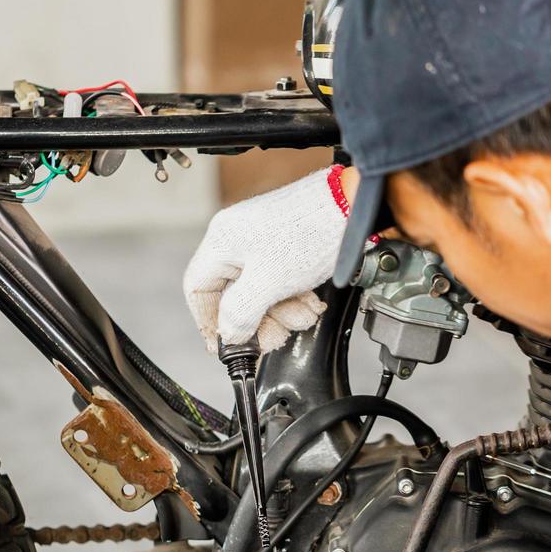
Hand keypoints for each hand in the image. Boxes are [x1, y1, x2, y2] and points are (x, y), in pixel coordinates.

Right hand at [183, 166, 349, 354]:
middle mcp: (237, 239)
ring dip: (283, 312)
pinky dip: (294, 298)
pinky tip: (310, 301)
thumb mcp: (269, 282)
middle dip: (258, 320)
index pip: (198, 289)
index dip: (209, 322)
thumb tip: (229, 334)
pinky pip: (279, 282)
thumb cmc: (311, 231)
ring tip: (304, 313)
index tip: (226, 345)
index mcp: (222, 241)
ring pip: (260, 293)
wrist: (353, 206)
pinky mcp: (285, 246)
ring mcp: (262, 243)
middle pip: (233, 295)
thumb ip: (240, 313)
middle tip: (275, 336)